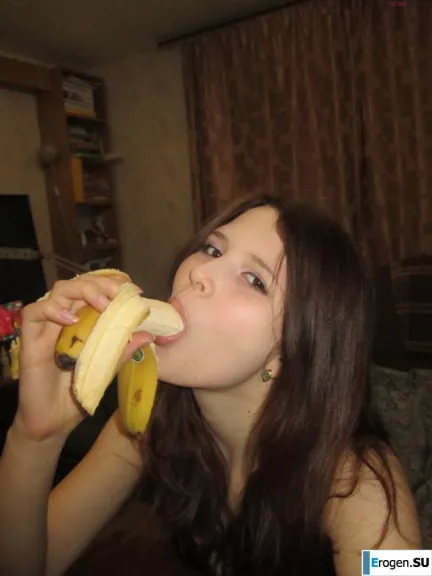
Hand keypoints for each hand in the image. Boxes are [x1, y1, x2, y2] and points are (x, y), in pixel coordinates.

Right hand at [12, 274, 152, 442]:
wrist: (54, 421)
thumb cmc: (80, 391)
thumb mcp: (107, 368)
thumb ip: (124, 350)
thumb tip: (148, 334)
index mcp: (85, 321)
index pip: (96, 290)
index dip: (114, 285)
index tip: (136, 292)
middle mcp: (66, 318)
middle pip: (79, 285)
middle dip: (101, 283)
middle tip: (119, 294)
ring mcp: (47, 327)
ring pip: (58, 292)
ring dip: (82, 291)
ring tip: (102, 304)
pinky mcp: (30, 339)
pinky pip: (34, 313)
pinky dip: (52, 310)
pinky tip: (70, 320)